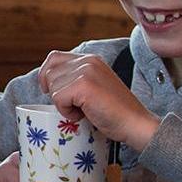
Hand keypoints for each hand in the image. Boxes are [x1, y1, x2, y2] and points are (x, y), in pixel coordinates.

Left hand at [40, 51, 159, 147]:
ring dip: (63, 104)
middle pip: (49, 73)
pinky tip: (84, 115)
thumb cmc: (115, 112)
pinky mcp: (83, 85)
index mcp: (90, 59)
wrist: (135, 124)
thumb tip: (46, 80)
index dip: (46, 75)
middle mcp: (87, 60)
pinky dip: (67, 112)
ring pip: (53, 87)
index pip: (54, 58)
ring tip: (84, 110)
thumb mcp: (94, 86)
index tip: (49, 91)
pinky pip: (58, 98)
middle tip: (76, 105)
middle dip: (56, 93)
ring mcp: (85, 71)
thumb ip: (76, 77)